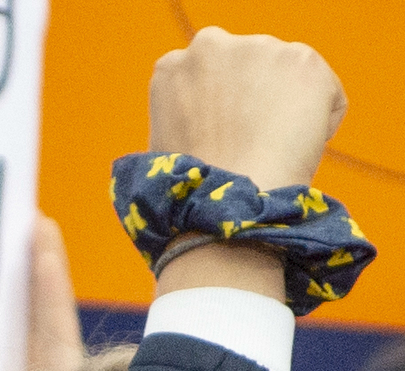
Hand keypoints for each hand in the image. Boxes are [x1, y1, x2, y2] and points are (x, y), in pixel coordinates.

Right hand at [150, 27, 343, 193]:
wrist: (224, 202)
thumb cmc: (191, 193)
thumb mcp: (168, 143)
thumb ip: (190, 113)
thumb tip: (217, 117)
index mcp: (172, 66)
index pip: (208, 72)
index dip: (218, 107)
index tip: (222, 136)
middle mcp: (211, 46)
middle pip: (251, 66)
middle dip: (257, 96)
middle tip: (250, 144)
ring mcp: (259, 49)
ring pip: (289, 79)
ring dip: (287, 111)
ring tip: (269, 152)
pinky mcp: (302, 60)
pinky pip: (326, 94)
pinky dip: (321, 124)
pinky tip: (294, 151)